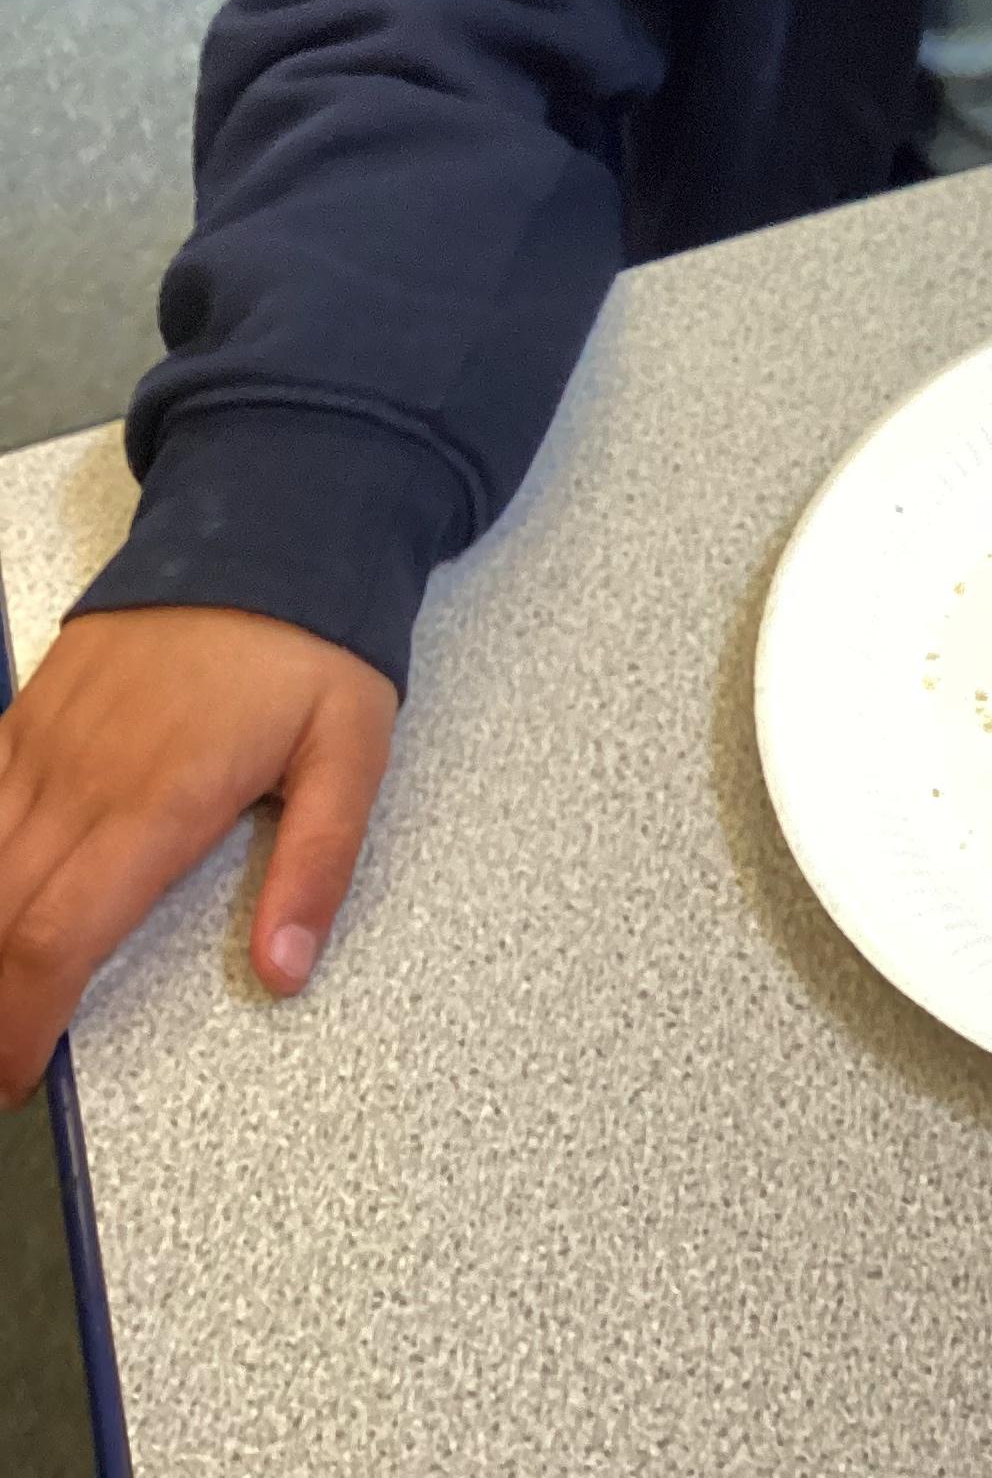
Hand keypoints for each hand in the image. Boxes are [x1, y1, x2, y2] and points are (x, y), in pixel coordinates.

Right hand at [0, 608, 394, 1105]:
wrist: (270, 522)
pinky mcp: (28, 710)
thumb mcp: (352, 750)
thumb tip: (287, 967)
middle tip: (0, 1062)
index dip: (22, 1021)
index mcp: (156, 798)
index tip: (21, 1073)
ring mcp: (43, 738)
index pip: (55, 937)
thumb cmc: (312, 641)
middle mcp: (81, 774)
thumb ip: (318, 866)